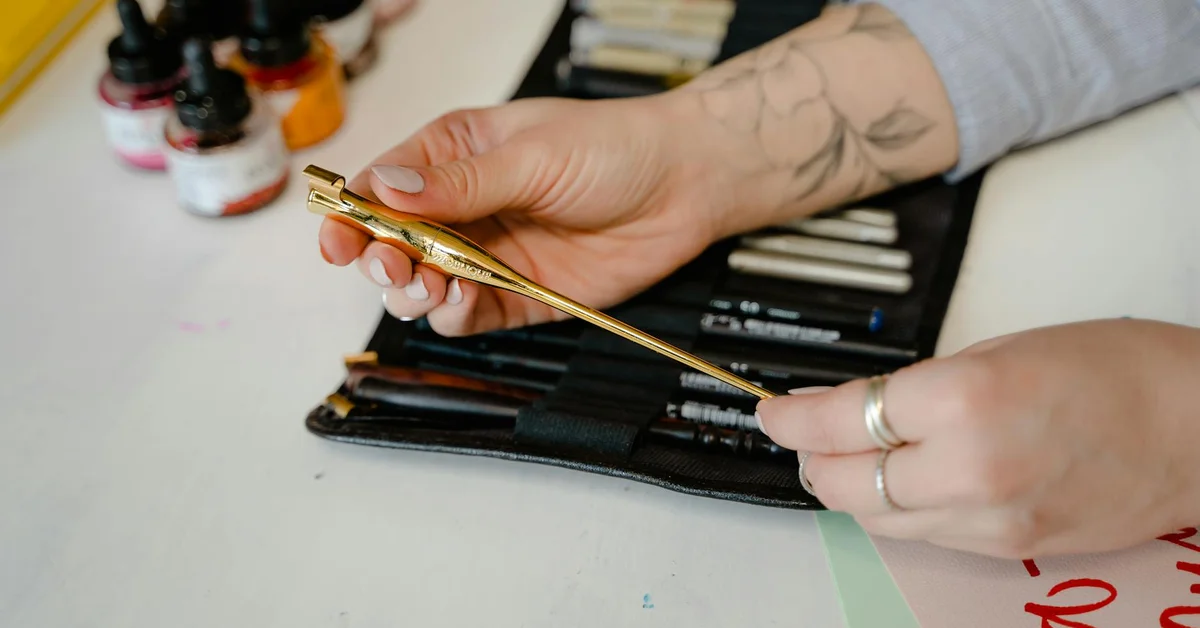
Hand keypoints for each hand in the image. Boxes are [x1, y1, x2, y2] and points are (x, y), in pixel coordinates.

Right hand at [319, 95, 737, 335]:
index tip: (339, 238)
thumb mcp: (532, 154)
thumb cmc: (616, 148)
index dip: (352, 215)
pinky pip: (468, 316)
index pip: (381, 188)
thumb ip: (460, 183)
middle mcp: (463, 209)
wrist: (687, 184)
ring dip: (416, 293)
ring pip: (423, 288)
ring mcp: (489, 255)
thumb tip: (385, 188)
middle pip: (392, 246)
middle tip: (395, 265)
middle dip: (382, 261)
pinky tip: (464, 300)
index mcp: (453, 156)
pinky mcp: (518, 295)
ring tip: (432, 283)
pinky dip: (456, 316)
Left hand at [756, 319, 1199, 557]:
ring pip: (874, 517)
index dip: (791, 416)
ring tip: (843, 455)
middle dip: (808, 455)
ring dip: (845, 486)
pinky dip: (894, 509)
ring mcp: (989, 519)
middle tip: (801, 432)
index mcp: (965, 399)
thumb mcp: (998, 350)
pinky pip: (921, 536)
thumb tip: (852, 407)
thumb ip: (918, 387)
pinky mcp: (1007, 547)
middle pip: (842, 481)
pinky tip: (899, 480)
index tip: (772, 410)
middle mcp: (969, 469)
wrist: (1199, 428)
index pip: (840, 418)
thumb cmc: (1116, 371)